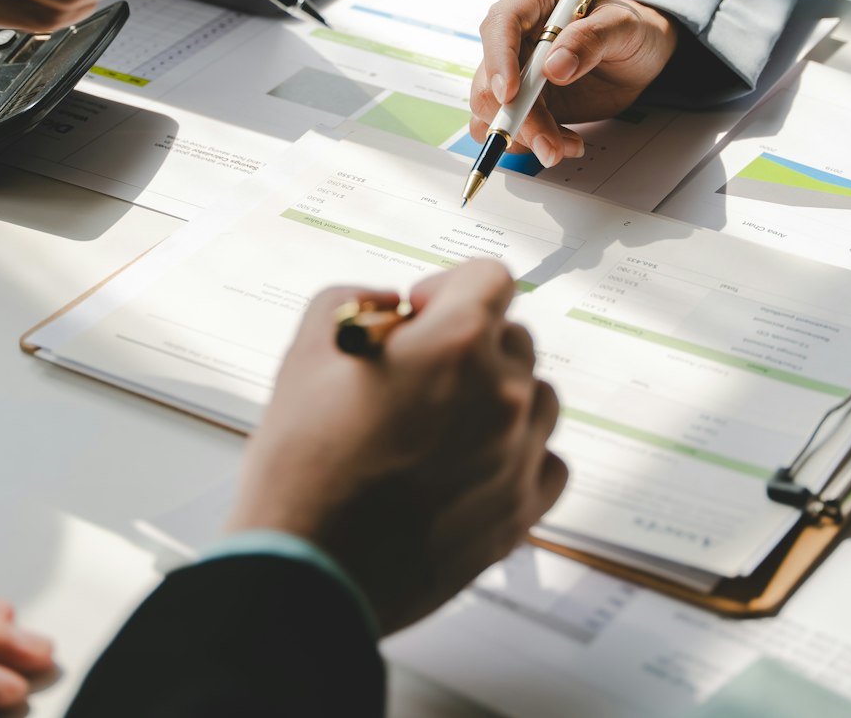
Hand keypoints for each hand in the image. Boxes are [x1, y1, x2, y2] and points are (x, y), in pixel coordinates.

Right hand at [225, 260, 567, 633]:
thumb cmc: (302, 467)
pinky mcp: (520, 513)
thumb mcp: (306, 354)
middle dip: (468, 345)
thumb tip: (386, 305)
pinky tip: (471, 463)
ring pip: (538, 398)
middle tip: (417, 377)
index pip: (489, 278)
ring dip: (498, 397)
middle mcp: (502, 395)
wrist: (307, 572)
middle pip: (513, 338)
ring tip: (443, 425)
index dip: (448, 288)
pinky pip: (548, 462)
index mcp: (455, 345)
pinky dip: (518, 454)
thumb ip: (351, 301)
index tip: (419, 316)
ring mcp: (517, 457)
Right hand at [469, 0, 679, 165]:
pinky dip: (530, 142)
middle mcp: (514, 32)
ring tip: (566, 145)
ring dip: (524, 134)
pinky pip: (507, 126)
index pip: (500, 23)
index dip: (500, 60)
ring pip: (491, 107)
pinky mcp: (518, 99)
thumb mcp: (624, 27)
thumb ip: (592, 39)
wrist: (637, 59)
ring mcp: (513, 68)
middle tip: (549, 145)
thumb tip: (554, 67)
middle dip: (516, 115)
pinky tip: (564, 142)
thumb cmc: (630, 31)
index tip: (510, 94)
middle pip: (490, 76)